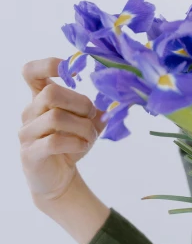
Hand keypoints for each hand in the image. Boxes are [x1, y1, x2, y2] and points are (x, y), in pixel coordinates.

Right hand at [19, 57, 107, 203]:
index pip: (31, 72)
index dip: (48, 65)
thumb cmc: (71, 144)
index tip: (71, 70)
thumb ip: (95, 110)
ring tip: (90, 137)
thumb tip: (111, 102)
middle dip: (80, 103)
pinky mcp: (30, 154)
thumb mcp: (86, 123)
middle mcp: (29, 112)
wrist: (59, 178)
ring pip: (55, 117)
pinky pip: (54, 141)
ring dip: (82, 127)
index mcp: (39, 98)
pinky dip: (75, 142)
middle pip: (51, 93)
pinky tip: (83, 146)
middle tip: (91, 116)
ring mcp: (26, 133)